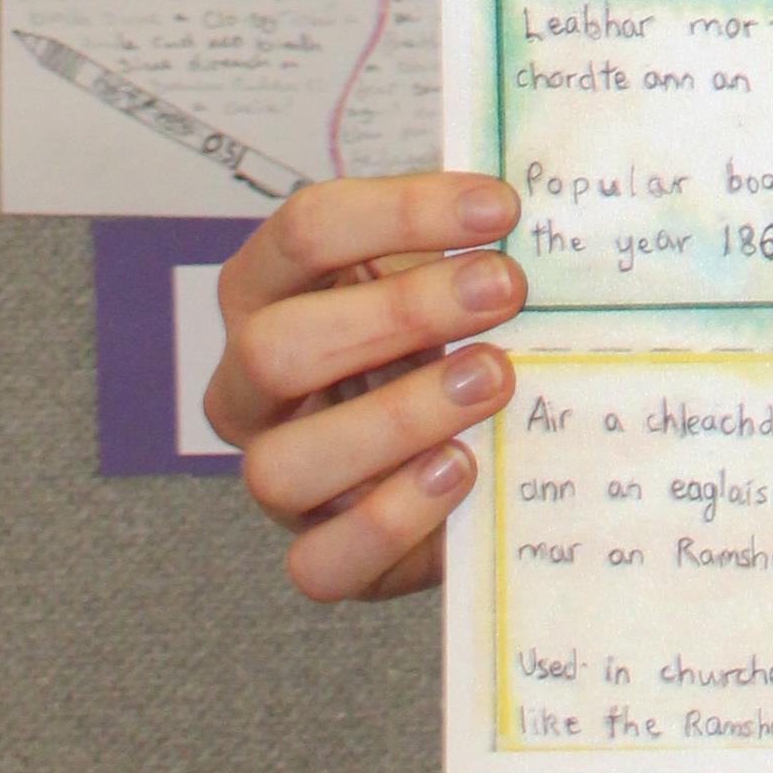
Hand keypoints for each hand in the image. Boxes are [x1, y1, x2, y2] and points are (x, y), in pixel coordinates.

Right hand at [204, 174, 524, 598]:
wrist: (450, 439)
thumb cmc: (433, 332)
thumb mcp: (435, 271)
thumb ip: (461, 240)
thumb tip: (524, 209)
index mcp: (266, 291)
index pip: (303, 230)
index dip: (401, 211)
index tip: (498, 209)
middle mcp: (248, 386)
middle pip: (275, 348)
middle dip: (398, 312)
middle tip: (503, 291)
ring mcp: (274, 476)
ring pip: (283, 466)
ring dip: (397, 419)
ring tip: (492, 380)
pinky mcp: (315, 552)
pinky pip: (320, 563)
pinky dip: (393, 519)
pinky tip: (460, 468)